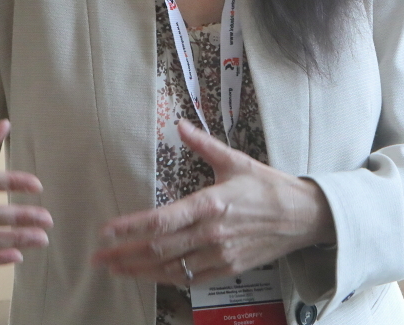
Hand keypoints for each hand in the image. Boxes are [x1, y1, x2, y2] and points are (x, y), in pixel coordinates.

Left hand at [92, 119, 334, 284]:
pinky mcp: (228, 269)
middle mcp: (212, 233)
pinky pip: (190, 279)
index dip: (130, 228)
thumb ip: (203, 145)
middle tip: (99, 257)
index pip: (161, 221)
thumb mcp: (236, 161)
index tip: (107, 231)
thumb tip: (180, 124)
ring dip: (139, 271)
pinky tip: (150, 275)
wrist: (304, 217)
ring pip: (171, 269)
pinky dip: (167, 279)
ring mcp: (220, 255)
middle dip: (124, 255)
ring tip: (116, 269)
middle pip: (159, 249)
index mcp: (211, 204)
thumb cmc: (270, 187)